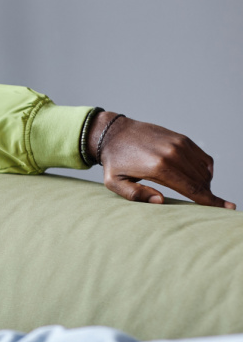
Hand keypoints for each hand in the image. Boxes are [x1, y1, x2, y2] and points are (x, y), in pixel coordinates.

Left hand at [90, 112, 235, 208]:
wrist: (114, 133)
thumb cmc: (114, 162)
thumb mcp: (115, 182)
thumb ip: (136, 194)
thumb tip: (160, 201)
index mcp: (158, 167)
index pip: (192, 188)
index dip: (211, 201)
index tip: (228, 208)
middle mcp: (173, 154)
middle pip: (201, 181)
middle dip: (208, 195)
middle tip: (209, 206)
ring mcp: (179, 144)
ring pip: (204, 169)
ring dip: (205, 183)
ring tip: (195, 193)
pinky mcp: (181, 139)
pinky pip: (202, 158)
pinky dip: (205, 170)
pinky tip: (197, 178)